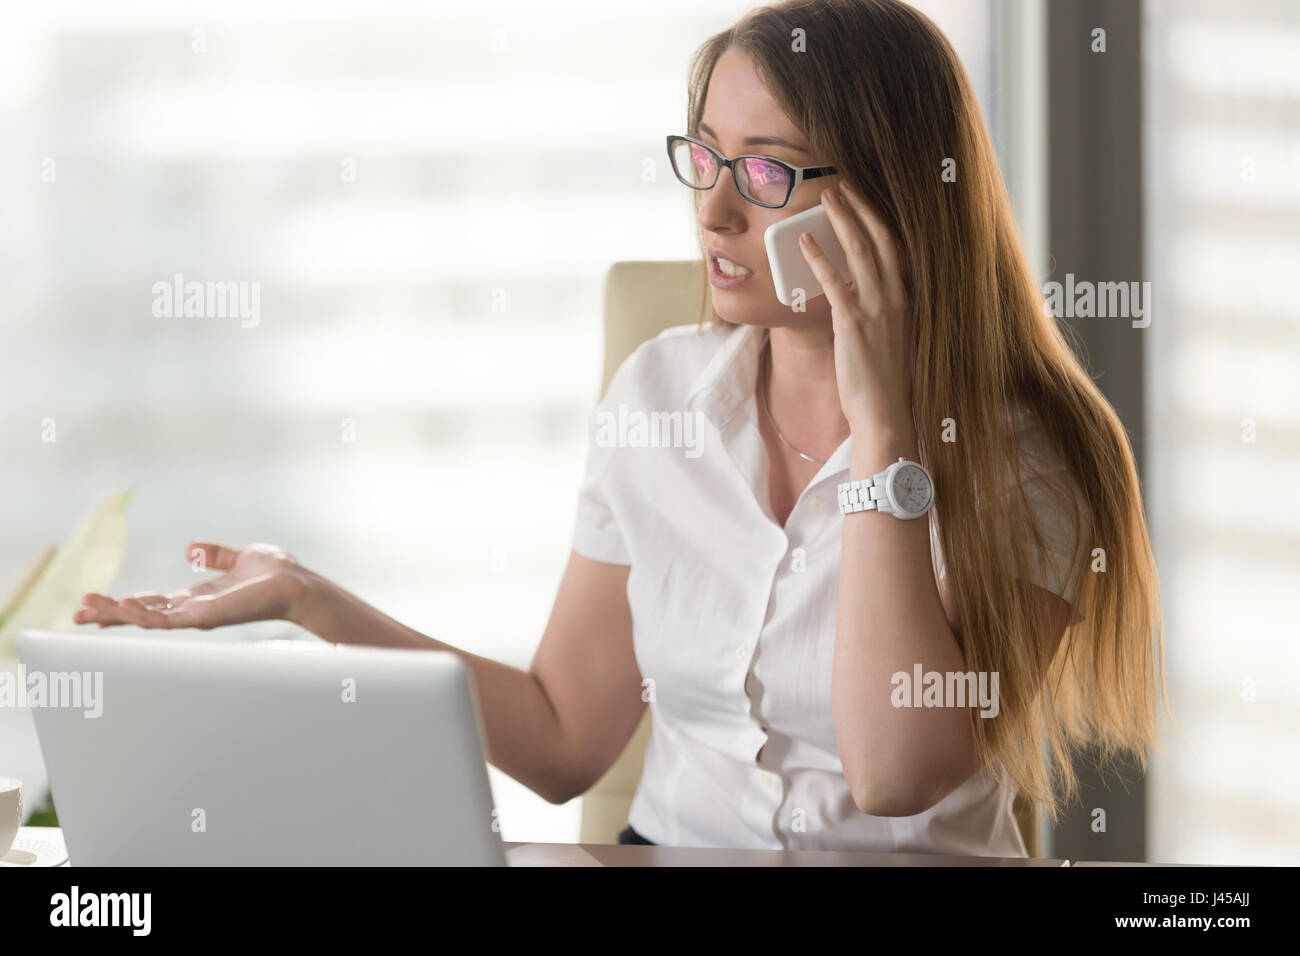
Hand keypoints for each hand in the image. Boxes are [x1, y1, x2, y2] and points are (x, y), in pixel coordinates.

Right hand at [74, 541, 307, 630]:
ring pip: (148, 620)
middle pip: (142, 615)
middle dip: (109, 615)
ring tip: (88, 608)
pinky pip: (170, 618)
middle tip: (76, 614)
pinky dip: (146, 614)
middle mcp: (193, 610)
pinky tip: (126, 606)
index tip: (91, 603)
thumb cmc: (275, 574)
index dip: (122, 604)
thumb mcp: (238, 557)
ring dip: (118, 615)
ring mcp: (199, 616)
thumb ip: (214, 555)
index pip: (150, 603)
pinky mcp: (208, 617)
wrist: (298, 583)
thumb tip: (190, 549)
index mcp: (196, 598)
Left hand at [798, 181, 913, 433]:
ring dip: (841, 219)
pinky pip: (834, 280)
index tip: (864, 198)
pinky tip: (803, 241)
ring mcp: (877, 307)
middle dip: (861, 207)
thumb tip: (862, 293)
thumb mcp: (892, 336)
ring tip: (826, 198)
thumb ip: (883, 310)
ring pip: (860, 250)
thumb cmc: (885, 380)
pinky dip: (818, 257)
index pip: (896, 247)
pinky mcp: (854, 321)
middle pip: (881, 237)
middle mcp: (897, 296)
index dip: (879, 218)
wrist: (885, 411)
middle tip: (842, 184)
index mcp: (908, 298)